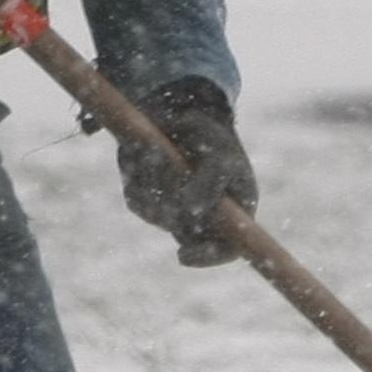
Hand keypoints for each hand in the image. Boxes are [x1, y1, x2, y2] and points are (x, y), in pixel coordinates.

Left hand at [115, 80, 254, 266]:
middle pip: (182, 232)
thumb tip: (190, 211)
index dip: (208, 257)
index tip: (182, 254)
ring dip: (152, 181)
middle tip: (166, 164)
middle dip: (170, 203)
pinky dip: (137, 177)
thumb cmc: (212, 137)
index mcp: (235, 212)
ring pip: (156, 214)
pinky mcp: (149, 201)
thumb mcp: (220, 154)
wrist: (181, 114)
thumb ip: (210, 183)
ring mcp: (176, 212)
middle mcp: (204, 219)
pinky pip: (136, 199)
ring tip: (160, 148)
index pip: (227, 250)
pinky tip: (147, 151)